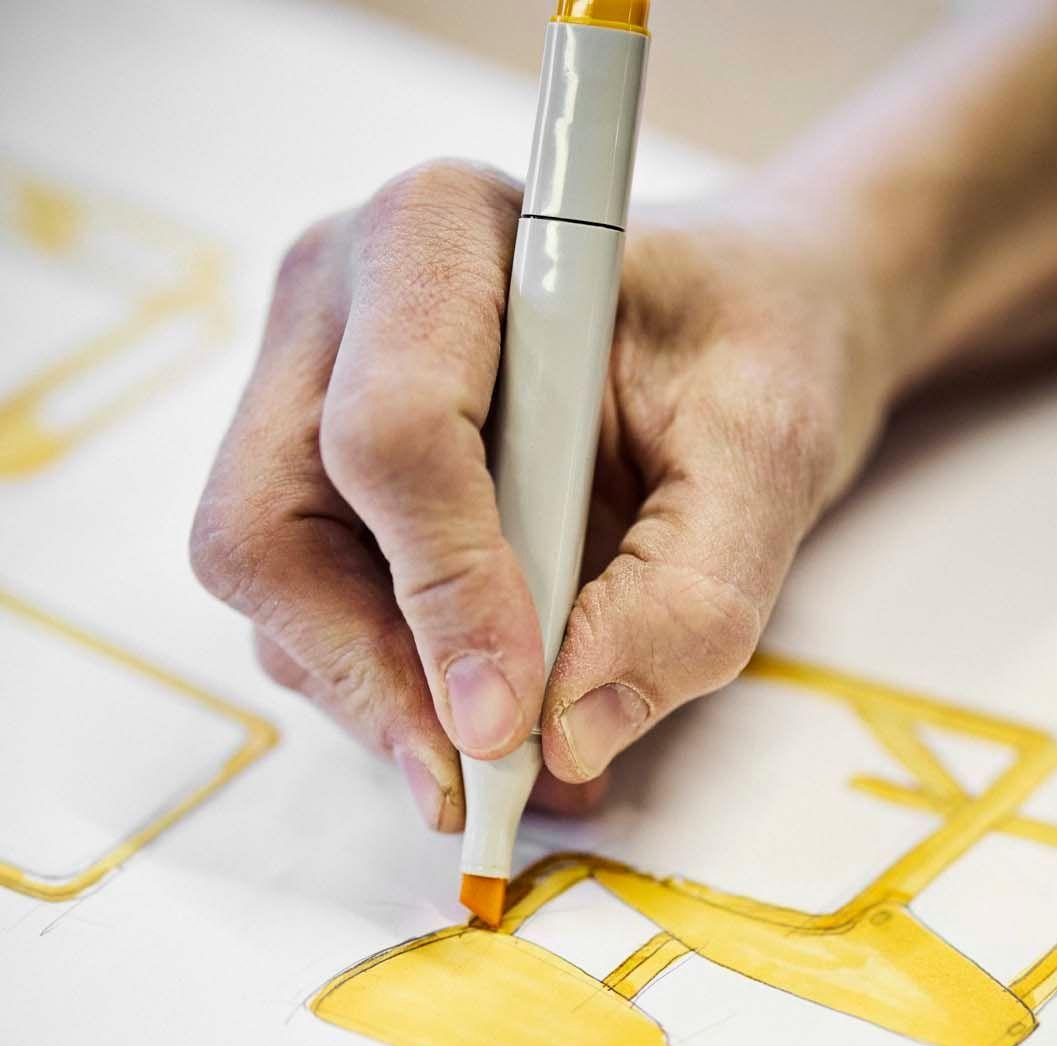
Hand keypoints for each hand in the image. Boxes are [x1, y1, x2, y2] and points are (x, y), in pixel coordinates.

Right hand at [190, 162, 895, 831]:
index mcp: (438, 236)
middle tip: (484, 782)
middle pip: (271, 535)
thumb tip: (568, 731)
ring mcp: (302, 405)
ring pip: (280, 603)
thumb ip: (691, 594)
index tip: (515, 719)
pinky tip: (505, 728)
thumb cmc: (753, 346)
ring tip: (528, 762)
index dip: (445, 595)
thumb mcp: (770, 453)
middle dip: (376, 679)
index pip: (387, 436)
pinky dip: (403, 703)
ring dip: (392, 707)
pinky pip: (313, 629)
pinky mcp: (316, 496)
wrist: (739, 331)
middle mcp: (333, 310)